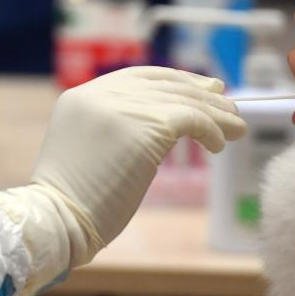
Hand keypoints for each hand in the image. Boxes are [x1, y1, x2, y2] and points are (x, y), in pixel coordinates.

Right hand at [0, 67, 244, 295]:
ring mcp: (122, 107)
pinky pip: (191, 119)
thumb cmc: (73, 202)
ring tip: (236, 129)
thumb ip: (116, 128)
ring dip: (216, 115)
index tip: (201, 90)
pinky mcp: (146, 126)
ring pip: (183, 100)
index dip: (174, 80)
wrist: (58, 219)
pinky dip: (211, 129)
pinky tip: (219, 145)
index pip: (138, 76)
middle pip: (164, 83)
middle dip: (200, 94)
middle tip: (228, 106)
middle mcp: (101, 94)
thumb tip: (166, 124)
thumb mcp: (88, 149)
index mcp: (82, 96)